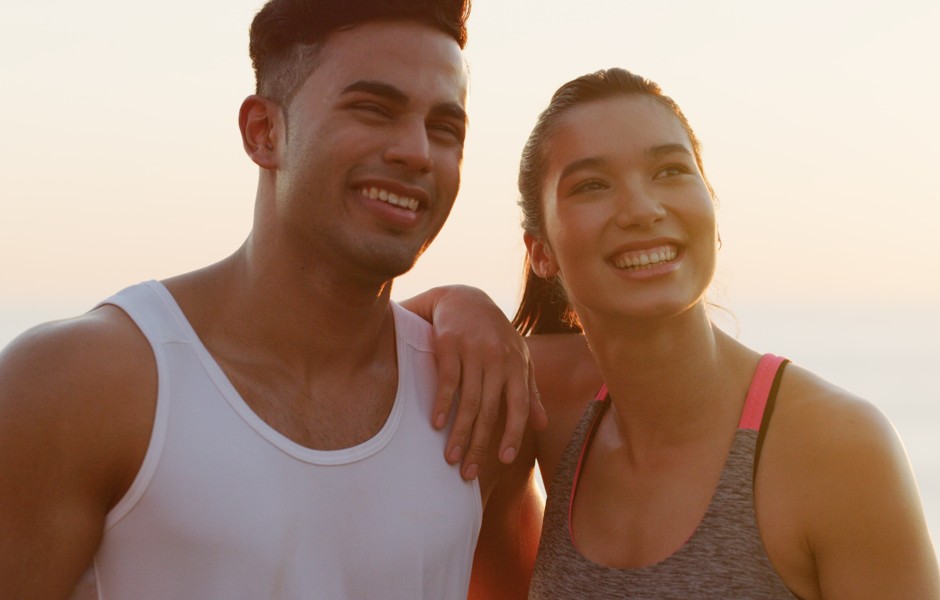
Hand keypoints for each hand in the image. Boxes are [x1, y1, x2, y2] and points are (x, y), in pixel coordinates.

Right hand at [400, 286, 547, 479]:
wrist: (464, 298)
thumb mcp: (519, 359)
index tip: (505, 459)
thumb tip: (543, 426)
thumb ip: (530, 392)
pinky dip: (443, 405)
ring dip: (459, 433)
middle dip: (480, 445)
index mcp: (518, 365)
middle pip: (490, 411)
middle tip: (470, 473)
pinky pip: (447, 381)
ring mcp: (474, 352)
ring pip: (468, 401)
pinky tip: (437, 425)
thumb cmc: (495, 335)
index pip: (520, 406)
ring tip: (451, 458)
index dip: (514, 434)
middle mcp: (498, 359)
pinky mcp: (449, 345)